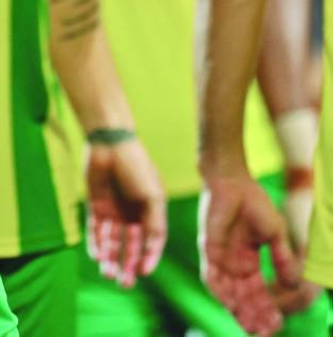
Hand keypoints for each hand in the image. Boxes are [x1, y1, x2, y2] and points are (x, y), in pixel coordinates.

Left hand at [85, 137, 166, 288]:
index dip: (148, 258)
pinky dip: (96, 244)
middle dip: (128, 265)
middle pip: (130, 246)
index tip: (144, 272)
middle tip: (125, 284)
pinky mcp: (96, 206)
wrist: (110, 143)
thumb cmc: (136, 167)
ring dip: (110, 258)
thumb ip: (155, 223)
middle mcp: (132, 214)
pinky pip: (95, 230)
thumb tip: (152, 250)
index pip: (151, 242)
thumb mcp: (153, 196)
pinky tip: (96, 257)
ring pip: (112, 241)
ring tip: (107, 274)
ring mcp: (114, 211)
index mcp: (150, 211)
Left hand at [198, 173, 297, 336]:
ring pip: (229, 293)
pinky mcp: (208, 250)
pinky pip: (212, 278)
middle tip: (265, 332)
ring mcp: (220, 258)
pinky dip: (221, 293)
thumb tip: (294, 285)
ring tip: (252, 326)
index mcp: (249, 260)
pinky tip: (232, 307)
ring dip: (239, 310)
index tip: (277, 325)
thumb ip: (282, 259)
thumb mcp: (274, 234)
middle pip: (244, 298)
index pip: (258, 292)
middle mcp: (233, 263)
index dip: (267, 309)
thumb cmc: (253, 202)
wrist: (231, 180)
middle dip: (254, 315)